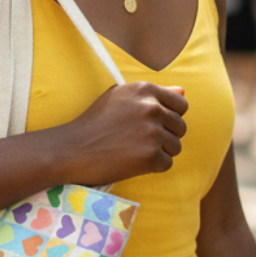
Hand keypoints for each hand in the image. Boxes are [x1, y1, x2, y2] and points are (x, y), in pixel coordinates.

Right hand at [59, 82, 187, 184]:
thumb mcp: (119, 98)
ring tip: (135, 151)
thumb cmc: (94, 122)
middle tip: (140, 142)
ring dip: (160, 152)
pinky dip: (152, 167)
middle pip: (180, 126)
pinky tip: (132, 162)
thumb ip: (152, 95)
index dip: (170, 117)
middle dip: (166, 136)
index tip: (152, 125)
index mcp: (145, 89)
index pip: (181, 104)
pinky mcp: (150, 156)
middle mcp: (151, 107)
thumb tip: (183, 92)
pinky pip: (167, 164)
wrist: (72, 149)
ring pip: (176, 146)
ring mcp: (152, 132)